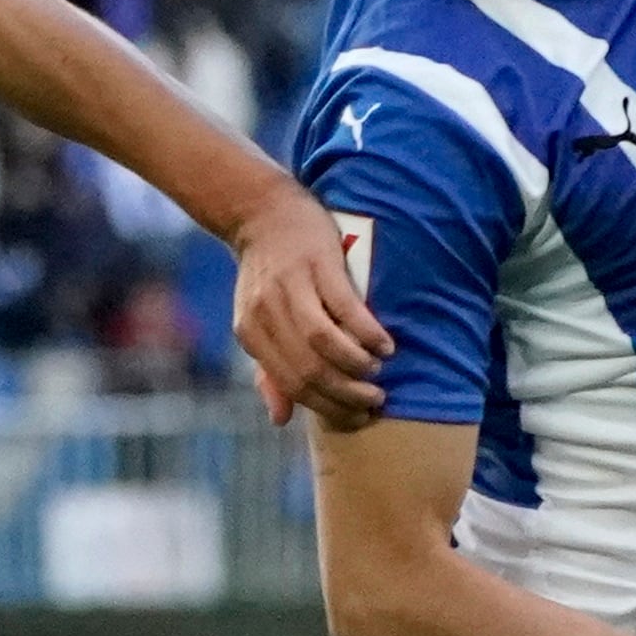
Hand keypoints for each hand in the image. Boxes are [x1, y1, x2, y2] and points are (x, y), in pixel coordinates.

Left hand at [228, 182, 392, 426]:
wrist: (265, 215)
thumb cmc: (268, 277)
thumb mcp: (258, 324)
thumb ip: (269, 372)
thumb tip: (280, 419)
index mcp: (251, 334)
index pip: (292, 385)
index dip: (328, 408)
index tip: (356, 418)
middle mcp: (267, 313)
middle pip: (309, 370)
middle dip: (347, 395)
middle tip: (374, 402)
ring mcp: (292, 288)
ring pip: (324, 342)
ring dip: (356, 365)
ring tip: (377, 374)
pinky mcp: (318, 265)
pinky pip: (346, 308)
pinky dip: (367, 332)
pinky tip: (385, 346)